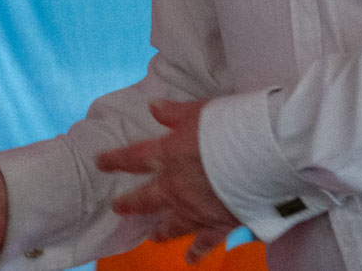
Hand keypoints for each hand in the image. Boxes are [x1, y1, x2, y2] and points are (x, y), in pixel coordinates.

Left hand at [96, 100, 236, 256]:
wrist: (261, 155)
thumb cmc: (230, 126)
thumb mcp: (198, 111)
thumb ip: (174, 113)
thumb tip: (153, 107)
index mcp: (167, 155)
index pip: (133, 158)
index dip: (115, 160)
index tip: (100, 162)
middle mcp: (175, 187)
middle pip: (146, 198)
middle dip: (130, 203)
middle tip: (118, 207)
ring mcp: (195, 209)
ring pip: (171, 224)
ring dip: (160, 230)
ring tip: (153, 236)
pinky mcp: (217, 225)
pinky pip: (203, 243)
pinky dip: (196, 252)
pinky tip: (190, 259)